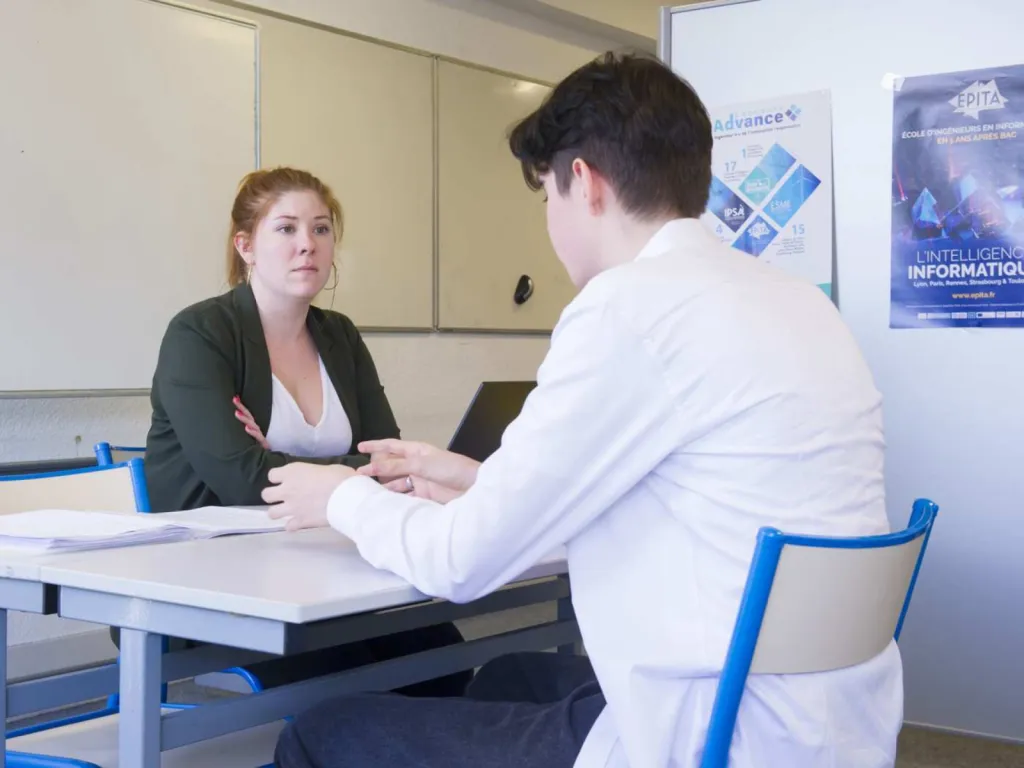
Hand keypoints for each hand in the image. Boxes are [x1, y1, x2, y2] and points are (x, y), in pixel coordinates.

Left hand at [234, 396, 268, 449]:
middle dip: (242, 408)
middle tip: (234, 400)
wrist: (266, 461)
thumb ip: (243, 432)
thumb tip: (230, 425)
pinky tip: (246, 428)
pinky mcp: (263, 444)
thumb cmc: (255, 451)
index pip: (247, 415)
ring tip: (236, 413)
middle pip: (249, 416)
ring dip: (244, 419)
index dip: (241, 406)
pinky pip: (258, 437)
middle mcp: (256, 430)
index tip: (234, 398)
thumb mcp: (247, 441)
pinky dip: (252, 432)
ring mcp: (260, 437)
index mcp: (253, 428)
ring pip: (252, 425)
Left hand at [262, 463, 354, 530]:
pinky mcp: (299, 522)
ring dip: (279, 512)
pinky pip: (288, 527)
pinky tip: (300, 522)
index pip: (272, 475)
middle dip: (273, 496)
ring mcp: (291, 508)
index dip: (279, 477)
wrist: (347, 498)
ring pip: (271, 513)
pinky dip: (292, 525)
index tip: (288, 479)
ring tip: (288, 511)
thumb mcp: (329, 468)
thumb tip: (329, 476)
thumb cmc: (341, 478)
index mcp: (292, 472)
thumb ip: (319, 474)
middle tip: (285, 496)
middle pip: (266, 495)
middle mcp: (287, 490)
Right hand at [357, 439, 479, 501]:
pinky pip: (406, 498)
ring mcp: (420, 481)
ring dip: (384, 488)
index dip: (375, 446)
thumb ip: (397, 466)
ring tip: (367, 494)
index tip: (359, 447)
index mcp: (416, 451)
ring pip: (397, 484)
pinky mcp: (425, 496)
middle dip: (376, 471)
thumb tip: (373, 466)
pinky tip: (385, 505)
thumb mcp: (421, 464)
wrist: (473, 488)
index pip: (391, 446)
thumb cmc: (451, 469)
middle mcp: (416, 465)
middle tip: (358, 478)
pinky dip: (396, 501)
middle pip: (391, 467)